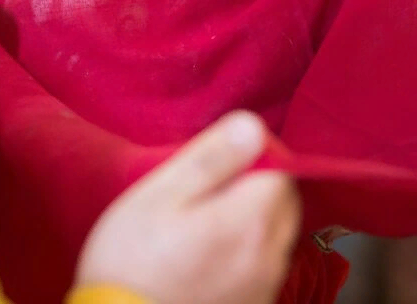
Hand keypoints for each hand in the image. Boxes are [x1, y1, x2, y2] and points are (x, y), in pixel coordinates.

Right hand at [75, 111, 300, 303]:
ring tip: (203, 226)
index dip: (252, 157)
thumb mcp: (161, 196)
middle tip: (207, 192)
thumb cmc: (132, 262)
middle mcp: (269, 257)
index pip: (281, 169)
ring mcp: (263, 289)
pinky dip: (246, 254)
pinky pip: (263, 268)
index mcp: (250, 221)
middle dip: (257, 188)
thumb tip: (253, 127)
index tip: (216, 163)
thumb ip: (212, 158)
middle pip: (284, 204)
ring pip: (276, 237)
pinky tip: (207, 258)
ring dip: (252, 222)